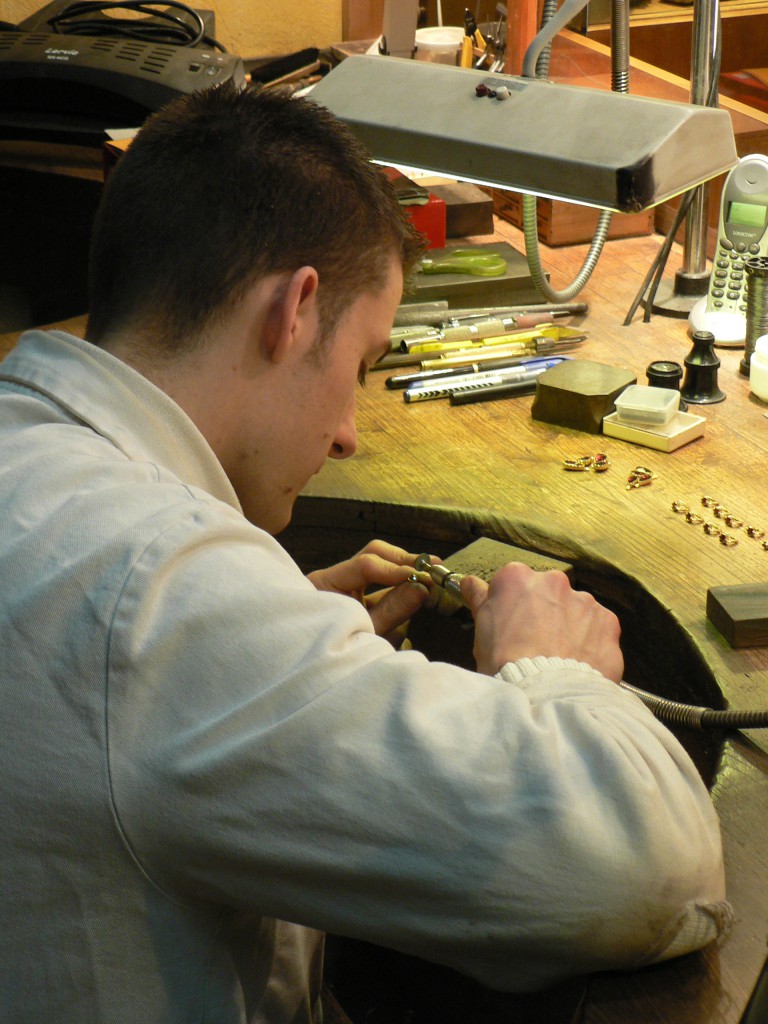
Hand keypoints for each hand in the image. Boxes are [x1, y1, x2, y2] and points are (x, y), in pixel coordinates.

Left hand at [308, 540, 435, 645]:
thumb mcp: (367, 634)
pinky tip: (417, 582)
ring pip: (378, 562)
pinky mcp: (356, 593)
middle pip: (372, 555)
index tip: (422, 577)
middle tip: (432, 566)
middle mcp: (334, 577)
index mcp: (325, 584)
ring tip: (429, 572)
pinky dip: (398, 580)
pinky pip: (379, 579)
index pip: (365, 565)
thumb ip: (393, 610)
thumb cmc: (338, 654)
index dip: (396, 570)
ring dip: (404, 567)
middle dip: (403, 560)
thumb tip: (421, 588)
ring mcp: (344, 583)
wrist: (323, 673)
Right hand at [460, 562, 623, 680]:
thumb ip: (480, 600)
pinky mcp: (608, 622)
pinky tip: (578, 661)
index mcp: (517, 578)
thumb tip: (470, 583)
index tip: (512, 625)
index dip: (512, 607)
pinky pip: (598, 628)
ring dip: (569, 626)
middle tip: (536, 643)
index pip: (513, 584)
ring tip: (559, 656)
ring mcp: (584, 601)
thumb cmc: (506, 664)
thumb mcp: (482, 631)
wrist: (545, 695)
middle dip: (544, 612)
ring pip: (575, 610)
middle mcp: (553, 581)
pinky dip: (590, 642)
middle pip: (547, 593)